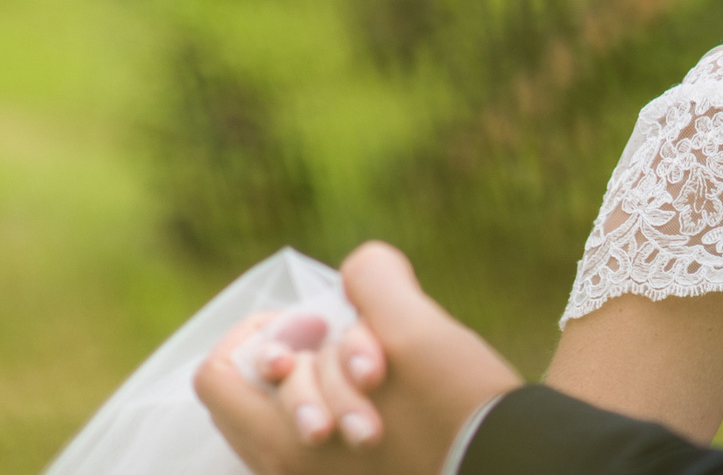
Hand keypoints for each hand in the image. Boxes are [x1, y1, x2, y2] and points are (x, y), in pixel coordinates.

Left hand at [196, 242, 522, 474]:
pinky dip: (340, 410)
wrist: (507, 467)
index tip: (313, 326)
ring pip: (284, 419)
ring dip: (324, 383)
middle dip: (296, 356)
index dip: (257, 334)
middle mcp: (284, 472)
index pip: (215, 377)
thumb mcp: (417, 329)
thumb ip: (374, 279)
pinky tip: (388, 401)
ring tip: (375, 376)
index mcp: (281, 439)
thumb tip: (363, 268)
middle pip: (246, 397)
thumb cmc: (456, 411)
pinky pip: (314, 443)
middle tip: (346, 346)